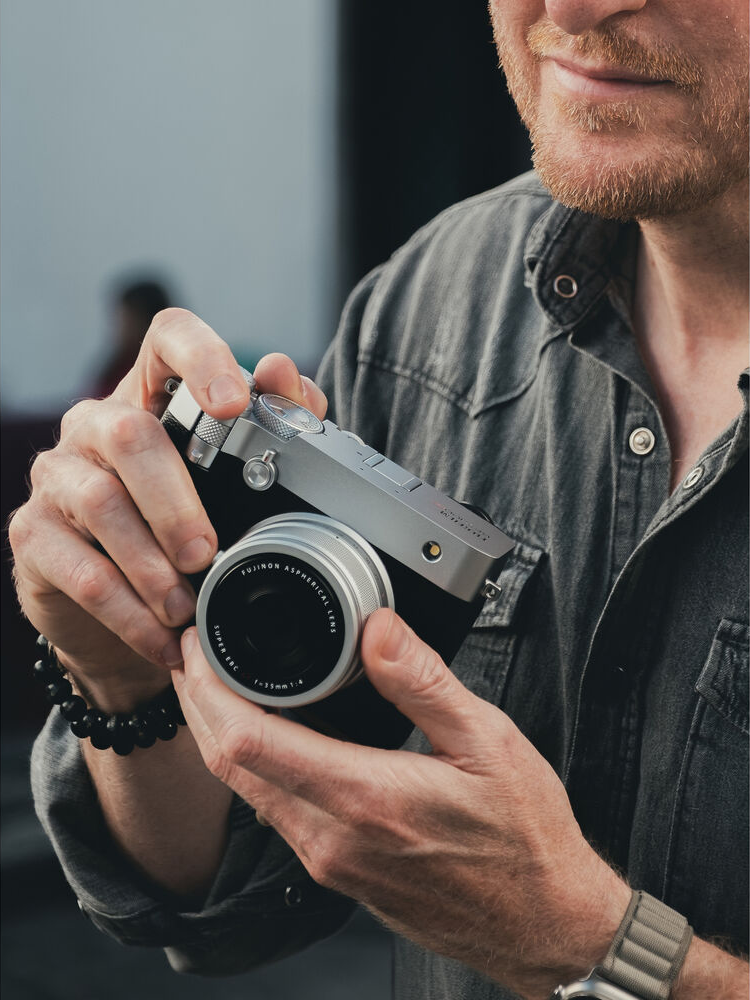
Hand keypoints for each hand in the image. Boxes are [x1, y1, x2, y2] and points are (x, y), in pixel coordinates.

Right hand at [9, 308, 326, 707]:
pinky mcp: (33, 533)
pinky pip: (80, 570)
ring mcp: (57, 475)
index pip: (168, 337)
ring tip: (186, 606)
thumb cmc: (184, 528)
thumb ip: (271, 427)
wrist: (119, 610)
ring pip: (100, 502)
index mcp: (153, 396)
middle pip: (131, 434)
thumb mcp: (234, 481)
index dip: (201, 357)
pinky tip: (162, 639)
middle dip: (177, 501)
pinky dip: (128, 612)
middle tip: (208, 553)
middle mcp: (96, 424)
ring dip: (152, 565)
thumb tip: (285, 374)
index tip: (234, 403)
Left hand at [173, 607, 630, 999]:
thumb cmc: (524, 839)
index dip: (209, 691)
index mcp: (365, 799)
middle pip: (230, 767)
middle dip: (199, 705)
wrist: (542, 923)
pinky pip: (273, 811)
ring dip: (220, 735)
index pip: (249, 744)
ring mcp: (329, 861)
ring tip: (220, 683)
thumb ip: (423, 681)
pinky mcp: (336, 870)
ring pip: (245, 792)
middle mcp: (332, 839)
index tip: (200, 647)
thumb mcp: (488, 741)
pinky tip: (266, 733)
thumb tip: (377, 628)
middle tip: (195, 653)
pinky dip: (252, 765)